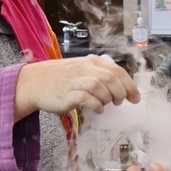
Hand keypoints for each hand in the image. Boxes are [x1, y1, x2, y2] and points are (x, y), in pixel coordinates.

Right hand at [14, 53, 138, 118]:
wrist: (34, 82)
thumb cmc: (61, 78)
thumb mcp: (82, 69)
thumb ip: (100, 73)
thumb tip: (122, 84)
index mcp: (91, 62)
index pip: (117, 70)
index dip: (130, 85)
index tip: (135, 97)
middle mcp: (84, 68)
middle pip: (111, 78)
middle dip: (121, 92)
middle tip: (120, 102)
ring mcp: (75, 80)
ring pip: (100, 86)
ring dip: (109, 98)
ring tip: (107, 104)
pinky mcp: (67, 94)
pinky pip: (87, 98)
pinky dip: (96, 105)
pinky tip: (98, 109)